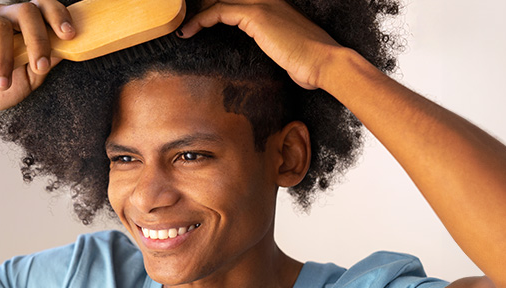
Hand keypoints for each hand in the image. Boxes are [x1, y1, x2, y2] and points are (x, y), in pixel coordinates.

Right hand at [0, 0, 75, 119]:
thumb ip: (48, 60)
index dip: (58, 15)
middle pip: (26, 10)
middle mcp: (3, 16)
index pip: (43, 6)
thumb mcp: (31, 78)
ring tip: (1, 82)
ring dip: (5, 59)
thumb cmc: (0, 87)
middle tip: (39, 67)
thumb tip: (69, 46)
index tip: (69, 35)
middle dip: (37, 40)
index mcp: (23, 24)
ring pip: (0, 26)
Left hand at [178, 0, 343, 89]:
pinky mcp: (256, 14)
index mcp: (275, 6)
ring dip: (196, 13)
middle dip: (203, 6)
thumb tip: (266, 54)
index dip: (216, 8)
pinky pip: (218, 11)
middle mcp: (268, 0)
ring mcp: (263, 4)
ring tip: (181, 26)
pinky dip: (199, 21)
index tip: (199, 22)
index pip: (238, 2)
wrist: (324, 62)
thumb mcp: (287, 50)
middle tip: (184, 21)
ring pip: (219, 0)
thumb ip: (273, 45)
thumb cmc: (309, 63)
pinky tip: (188, 32)